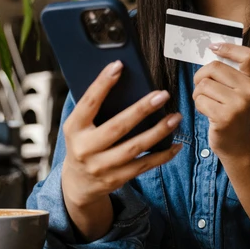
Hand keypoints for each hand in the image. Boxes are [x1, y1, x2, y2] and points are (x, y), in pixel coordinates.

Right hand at [60, 61, 183, 208]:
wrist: (77, 183)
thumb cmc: (83, 144)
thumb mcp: (79, 127)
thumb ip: (95, 110)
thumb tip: (123, 82)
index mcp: (73, 129)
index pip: (88, 103)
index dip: (102, 83)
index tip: (118, 65)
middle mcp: (85, 148)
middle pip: (117, 127)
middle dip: (142, 109)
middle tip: (162, 94)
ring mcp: (101, 166)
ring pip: (134, 147)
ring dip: (158, 132)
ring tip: (175, 117)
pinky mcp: (116, 179)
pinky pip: (143, 165)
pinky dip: (162, 155)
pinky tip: (176, 145)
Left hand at [192, 43, 249, 157]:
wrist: (238, 145)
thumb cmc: (232, 113)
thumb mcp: (238, 92)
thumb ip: (230, 74)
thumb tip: (212, 49)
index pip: (247, 56)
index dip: (228, 48)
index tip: (213, 47)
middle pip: (214, 67)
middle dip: (201, 77)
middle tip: (203, 88)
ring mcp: (239, 104)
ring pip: (203, 84)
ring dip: (199, 94)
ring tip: (209, 104)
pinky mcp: (225, 117)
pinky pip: (200, 100)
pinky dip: (198, 105)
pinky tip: (208, 113)